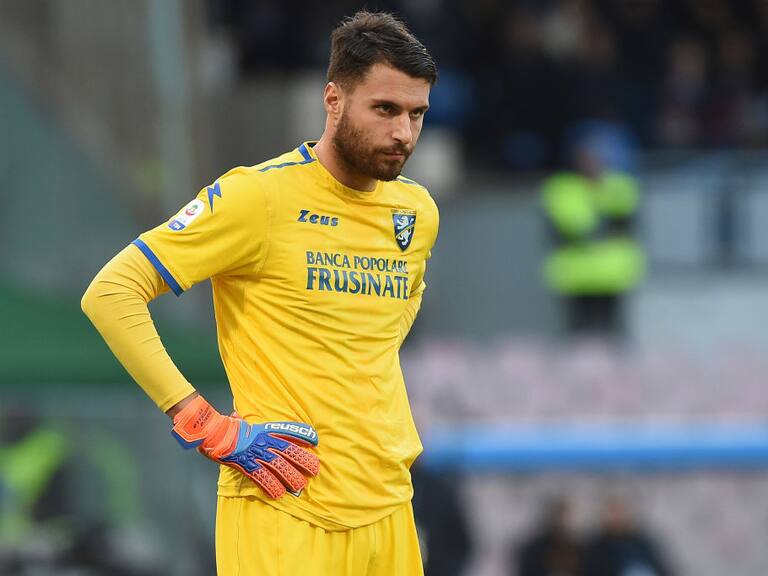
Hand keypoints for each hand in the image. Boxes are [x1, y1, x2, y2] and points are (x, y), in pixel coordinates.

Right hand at [170, 395, 318, 497]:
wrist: (210, 432)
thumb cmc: (224, 426)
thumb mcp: (239, 419)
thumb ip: (243, 419)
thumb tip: (237, 414)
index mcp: (264, 429)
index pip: (288, 430)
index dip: (303, 434)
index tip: (315, 440)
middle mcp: (263, 442)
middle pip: (288, 451)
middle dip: (303, 460)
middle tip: (315, 468)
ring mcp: (255, 454)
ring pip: (278, 466)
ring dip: (291, 476)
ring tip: (301, 485)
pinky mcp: (246, 465)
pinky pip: (261, 477)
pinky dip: (270, 486)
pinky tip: (279, 494)